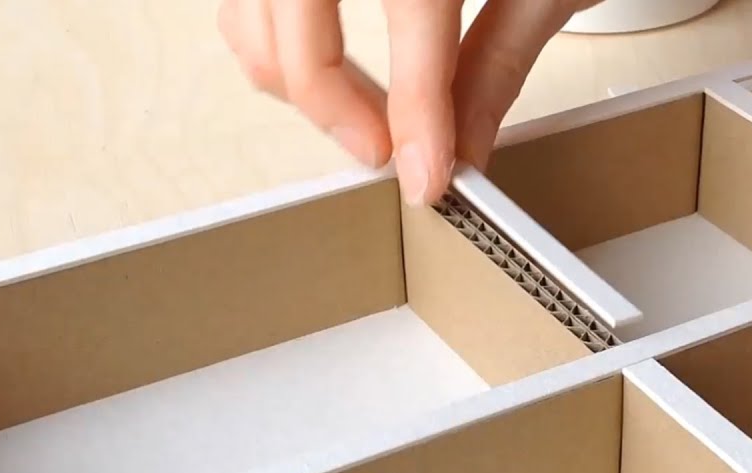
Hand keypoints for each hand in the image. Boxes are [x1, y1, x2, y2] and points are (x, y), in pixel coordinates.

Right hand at [218, 0, 600, 206]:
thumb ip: (495, 64)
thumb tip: (461, 151)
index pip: (411, 14)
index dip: (415, 110)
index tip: (426, 177)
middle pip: (300, 12)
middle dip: (332, 99)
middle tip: (381, 151)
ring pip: (256, 5)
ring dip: (291, 72)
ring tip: (359, 113)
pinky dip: (272, 31)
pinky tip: (326, 62)